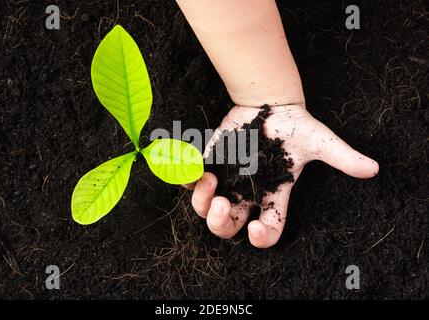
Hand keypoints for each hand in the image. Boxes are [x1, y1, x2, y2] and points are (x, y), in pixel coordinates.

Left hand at [184, 105, 378, 247]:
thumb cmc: (295, 125)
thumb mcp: (318, 141)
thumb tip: (372, 169)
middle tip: (222, 204)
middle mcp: (247, 192)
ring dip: (202, 203)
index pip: (268, 227)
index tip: (255, 227)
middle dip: (221, 223)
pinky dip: (187, 179)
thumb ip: (341, 156)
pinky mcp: (211, 162)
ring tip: (208, 183)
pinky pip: (192, 180)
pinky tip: (192, 170)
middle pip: (229, 226)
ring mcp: (227, 179)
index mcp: (273, 194)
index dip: (261, 236)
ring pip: (206, 208)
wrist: (270, 103)